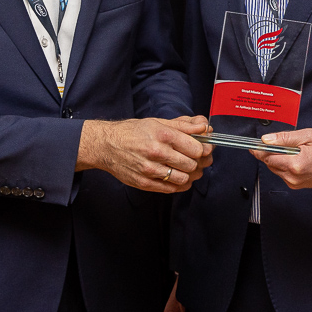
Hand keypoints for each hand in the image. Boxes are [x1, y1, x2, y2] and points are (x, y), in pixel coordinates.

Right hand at [75, 115, 213, 191]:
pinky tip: (180, 178)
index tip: (204, 148)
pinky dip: (180, 185)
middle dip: (199, 162)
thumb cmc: (133, 132)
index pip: (196, 148)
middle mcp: (156, 153)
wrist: (106, 145)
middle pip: (191, 164)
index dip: (204, 149)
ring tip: (189, 169)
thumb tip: (205, 127)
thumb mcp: (159, 122)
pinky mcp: (144, 183)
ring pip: (183, 178)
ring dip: (191, 175)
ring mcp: (150, 170)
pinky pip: (171, 189)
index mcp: (162, 135)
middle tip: (199, 159)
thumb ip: (184, 125)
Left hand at [251, 128, 311, 188]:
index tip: (253, 145)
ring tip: (296, 151)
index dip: (259, 149)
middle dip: (272, 152)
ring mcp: (295, 184)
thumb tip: (266, 139)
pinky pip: (284, 174)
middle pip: (270, 163)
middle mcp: (293, 177)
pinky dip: (286, 165)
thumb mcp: (309, 136)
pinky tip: (299, 159)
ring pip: (276, 169)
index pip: (268, 156)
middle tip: (282, 142)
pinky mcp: (298, 186)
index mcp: (295, 164)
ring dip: (279, 159)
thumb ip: (286, 138)